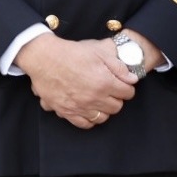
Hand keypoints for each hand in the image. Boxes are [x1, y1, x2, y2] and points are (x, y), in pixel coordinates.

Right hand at [15, 33, 135, 128]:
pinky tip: (88, 109)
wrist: (44, 58)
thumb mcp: (98, 52)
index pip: (128, 93)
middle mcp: (94, 97)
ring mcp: (80, 106)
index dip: (126, 87)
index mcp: (104, 82)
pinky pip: (85, 124)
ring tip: (99, 100)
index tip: (122, 84)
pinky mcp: (67, 111)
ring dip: (104, 109)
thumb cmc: (70, 53)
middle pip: (117, 107)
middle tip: (110, 91)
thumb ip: (118, 66)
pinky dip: (89, 119)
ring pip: (103, 117)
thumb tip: (132, 79)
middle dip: (116, 98)